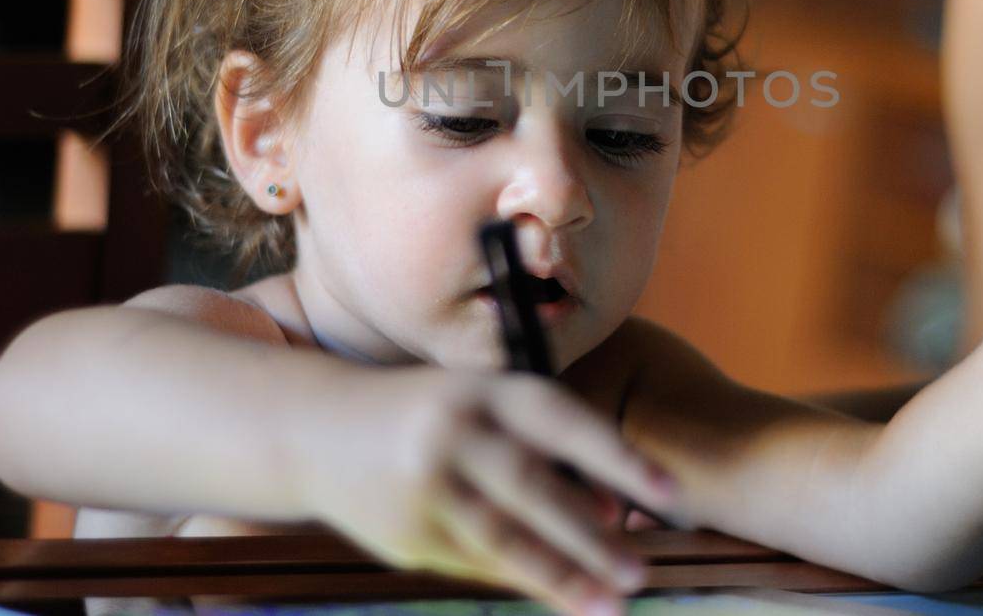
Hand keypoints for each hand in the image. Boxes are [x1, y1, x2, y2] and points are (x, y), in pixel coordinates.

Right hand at [293, 365, 683, 615]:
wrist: (313, 430)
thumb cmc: (424, 413)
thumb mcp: (478, 403)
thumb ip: (541, 447)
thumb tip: (614, 514)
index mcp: (482, 389)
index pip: (562, 421)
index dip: (619, 457)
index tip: (669, 494)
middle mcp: (453, 431)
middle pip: (533, 489)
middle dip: (592, 536)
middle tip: (643, 571)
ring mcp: (424, 485)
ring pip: (503, 538)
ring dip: (562, 576)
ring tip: (612, 604)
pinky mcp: (404, 533)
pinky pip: (473, 564)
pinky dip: (519, 581)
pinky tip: (558, 597)